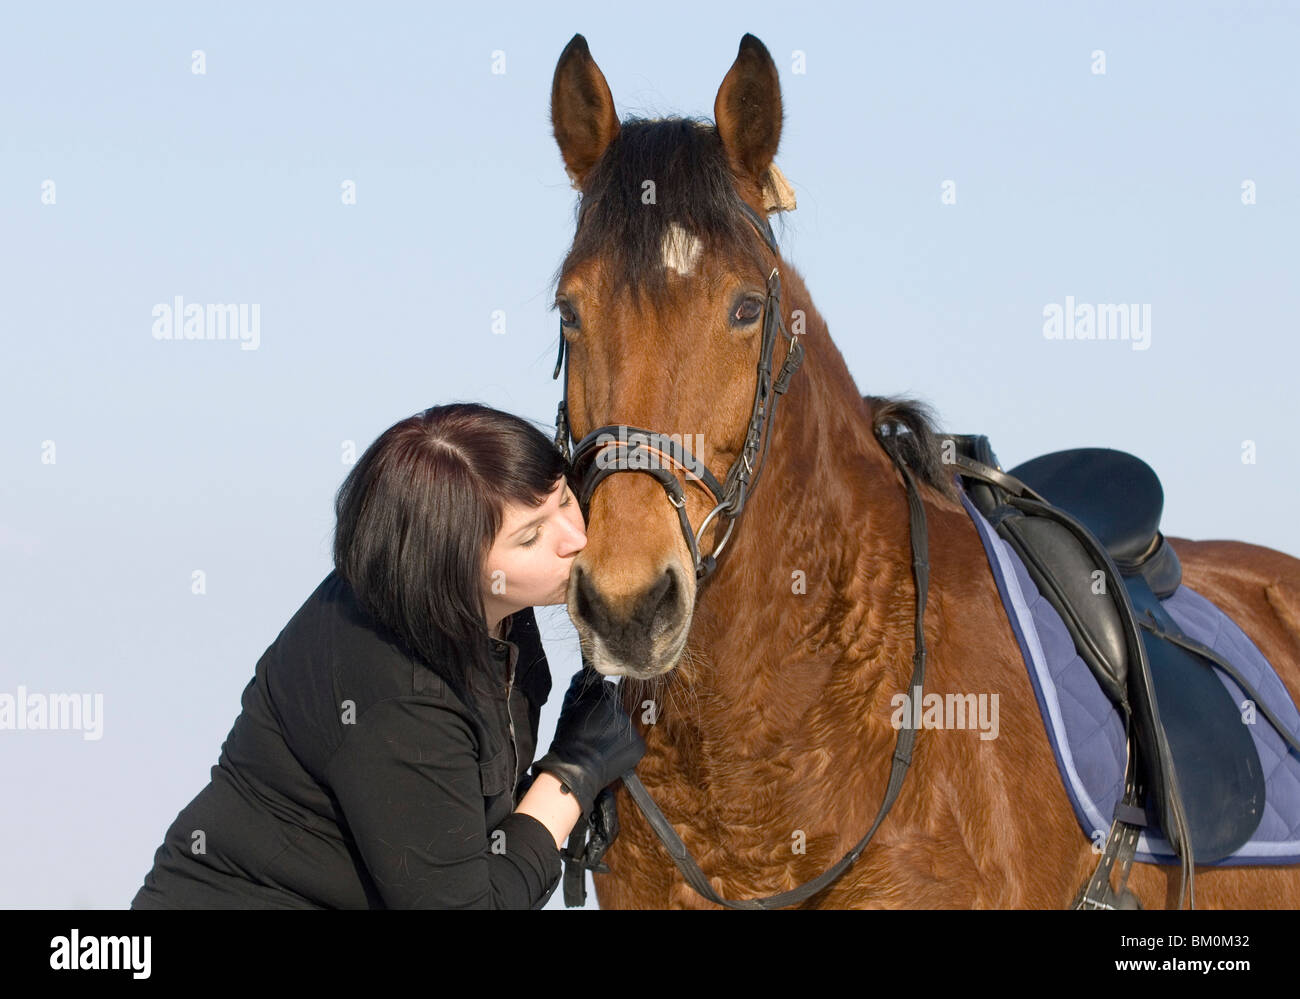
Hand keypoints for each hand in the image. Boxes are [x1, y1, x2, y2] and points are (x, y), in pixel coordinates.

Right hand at [532, 667, 645, 816]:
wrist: (576, 770)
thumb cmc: (570, 740)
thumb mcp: (574, 708)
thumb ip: (590, 692)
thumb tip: (600, 679)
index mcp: (607, 700)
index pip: (611, 692)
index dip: (604, 704)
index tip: (598, 715)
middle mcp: (624, 712)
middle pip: (621, 710)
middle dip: (613, 718)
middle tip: (599, 733)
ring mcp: (634, 730)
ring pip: (628, 726)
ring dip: (620, 733)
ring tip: (605, 746)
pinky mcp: (640, 746)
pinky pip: (634, 742)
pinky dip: (627, 747)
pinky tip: (612, 754)